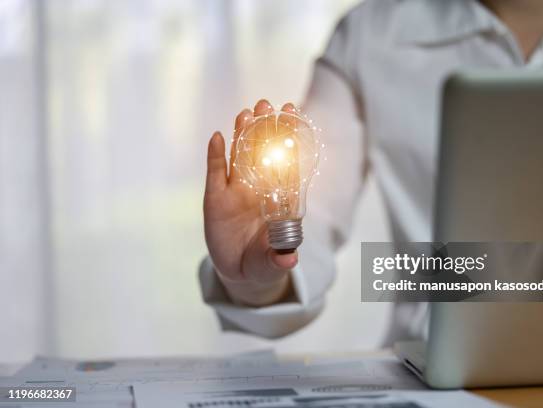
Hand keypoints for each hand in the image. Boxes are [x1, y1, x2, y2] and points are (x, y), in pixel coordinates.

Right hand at [204, 100, 298, 305]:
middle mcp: (260, 189)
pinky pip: (215, 173)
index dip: (289, 139)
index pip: (287, 163)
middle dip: (265, 128)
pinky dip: (216, 156)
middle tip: (267, 104)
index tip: (293, 114)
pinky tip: (217, 137)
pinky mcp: (216, 198)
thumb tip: (289, 261)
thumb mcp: (271, 262)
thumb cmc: (264, 262)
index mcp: (280, 198)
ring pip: (240, 157)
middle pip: (263, 153)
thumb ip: (279, 258)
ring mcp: (237, 191)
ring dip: (242, 135)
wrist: (240, 270)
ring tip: (246, 113)